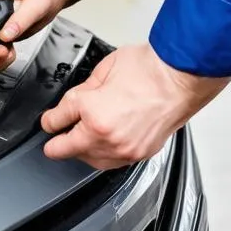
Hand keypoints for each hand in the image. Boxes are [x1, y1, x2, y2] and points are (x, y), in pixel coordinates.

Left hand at [40, 44, 230, 168]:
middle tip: (51, 143)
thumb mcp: (106, 68)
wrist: (182, 77)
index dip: (50, 120)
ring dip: (80, 152)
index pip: (58, 121)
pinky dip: (102, 155)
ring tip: (75, 144)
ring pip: (90, 161)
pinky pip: (112, 162)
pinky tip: (99, 147)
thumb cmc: (150, 67)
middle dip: (57, 144)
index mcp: (93, 112)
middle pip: (69, 148)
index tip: (48, 122)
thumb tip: (76, 102)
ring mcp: (124, 149)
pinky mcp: (139, 154)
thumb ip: (85, 89)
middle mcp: (107, 136)